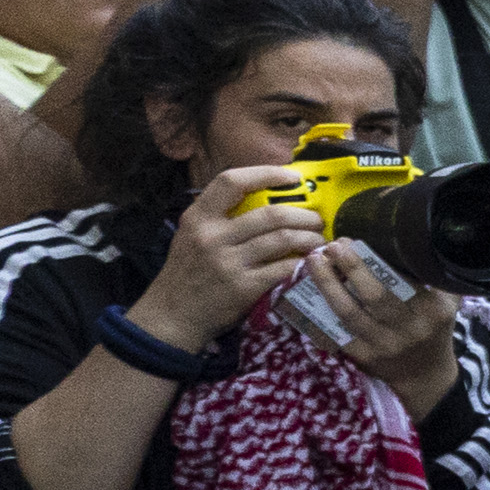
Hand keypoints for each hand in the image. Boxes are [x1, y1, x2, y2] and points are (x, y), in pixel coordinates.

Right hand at [135, 163, 326, 349]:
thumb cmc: (187, 272)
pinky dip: (301, 262)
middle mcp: (212, 236)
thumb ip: (219, 216)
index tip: (291, 176)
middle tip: (316, 219)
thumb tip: (263, 196)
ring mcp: (228, 262)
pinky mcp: (243, 287)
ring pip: (282, 239)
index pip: (232, 181)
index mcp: (198, 217)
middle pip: (270, 214)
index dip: (266, 174)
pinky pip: (283, 268)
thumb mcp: (191, 235)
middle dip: (303, 214)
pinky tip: (309, 262)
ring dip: (309, 237)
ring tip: (317, 239)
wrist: (172, 315)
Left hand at [299, 238, 462, 420]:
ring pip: (350, 312)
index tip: (355, 239)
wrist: (425, 376)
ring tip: (314, 261)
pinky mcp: (363, 356)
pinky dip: (319, 312)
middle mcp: (408, 328)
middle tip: (333, 245)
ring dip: (328, 285)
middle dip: (351, 267)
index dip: (378, 258)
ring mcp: (383, 344)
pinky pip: (336, 332)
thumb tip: (419, 238)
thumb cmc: (434, 330)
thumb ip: (436, 276)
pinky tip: (307, 292)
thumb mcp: (448, 303)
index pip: (405, 279)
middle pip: (375, 295)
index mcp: (432, 310)